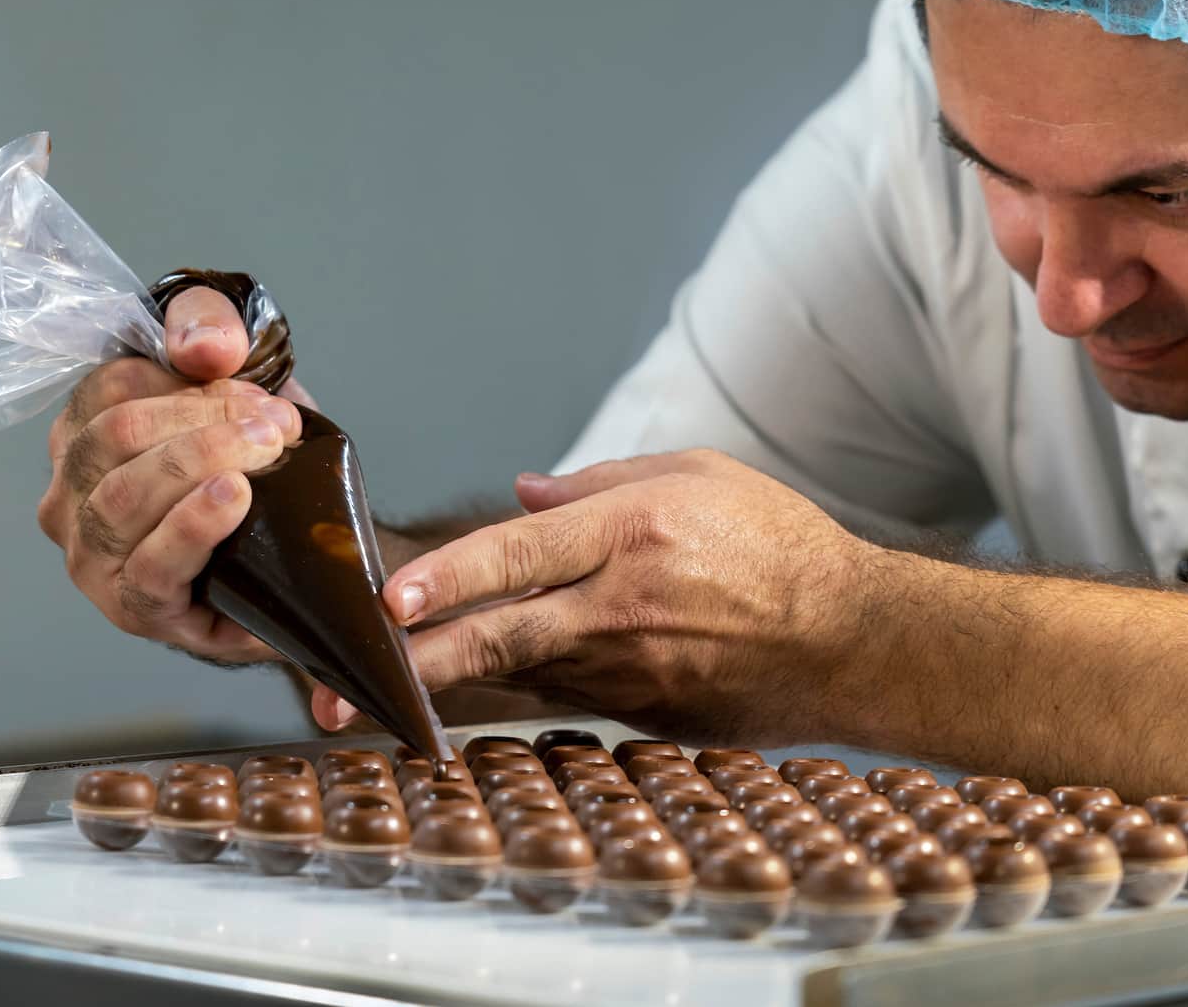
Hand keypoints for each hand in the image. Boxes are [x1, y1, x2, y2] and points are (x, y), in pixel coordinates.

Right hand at [37, 286, 307, 660]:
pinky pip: (150, 566)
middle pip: (117, 433)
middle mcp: (70, 493)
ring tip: (264, 454)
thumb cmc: (251, 463)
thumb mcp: (237, 374)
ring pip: (124, 496)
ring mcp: (93, 555)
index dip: (190, 382)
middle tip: (274, 428)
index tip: (258, 395)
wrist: (301, 554)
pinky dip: (194, 525)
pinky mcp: (132, 607)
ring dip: (204, 461)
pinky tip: (233, 498)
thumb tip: (204, 346)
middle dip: (205, 419)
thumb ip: (210, 325)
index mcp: (83, 432)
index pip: (112, 386)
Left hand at [310, 450, 887, 745]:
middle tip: (336, 696)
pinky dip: (513, 692)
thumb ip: (599, 482)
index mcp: (634, 532)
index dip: (448, 579)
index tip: (388, 601)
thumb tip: (522, 494)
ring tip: (366, 700)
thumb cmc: (776, 544)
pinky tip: (463, 698)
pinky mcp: (640, 713)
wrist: (851, 639)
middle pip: (498, 639)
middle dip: (411, 669)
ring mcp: (631, 670)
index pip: (520, 555)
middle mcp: (623, 606)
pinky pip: (561, 696)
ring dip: (443, 686)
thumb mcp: (697, 475)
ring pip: (515, 675)